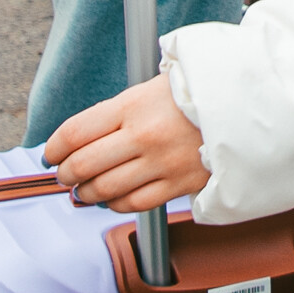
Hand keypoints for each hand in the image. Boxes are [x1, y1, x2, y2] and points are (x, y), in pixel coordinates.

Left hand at [45, 75, 210, 211]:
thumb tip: (82, 138)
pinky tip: (111, 199)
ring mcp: (160, 163)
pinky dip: (116, 205)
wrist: (243, 105)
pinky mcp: (178, 184)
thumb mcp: (150, 87)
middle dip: (65, 175)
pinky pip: (135, 203)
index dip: (54, 148)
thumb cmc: (195, 93)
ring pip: (105, 190)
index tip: (50, 155)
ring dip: (86, 194)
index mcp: (131, 105)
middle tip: (63, 176)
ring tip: (83, 191)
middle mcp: (142, 136)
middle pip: (83, 165)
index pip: (75, 132)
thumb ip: (116, 112)